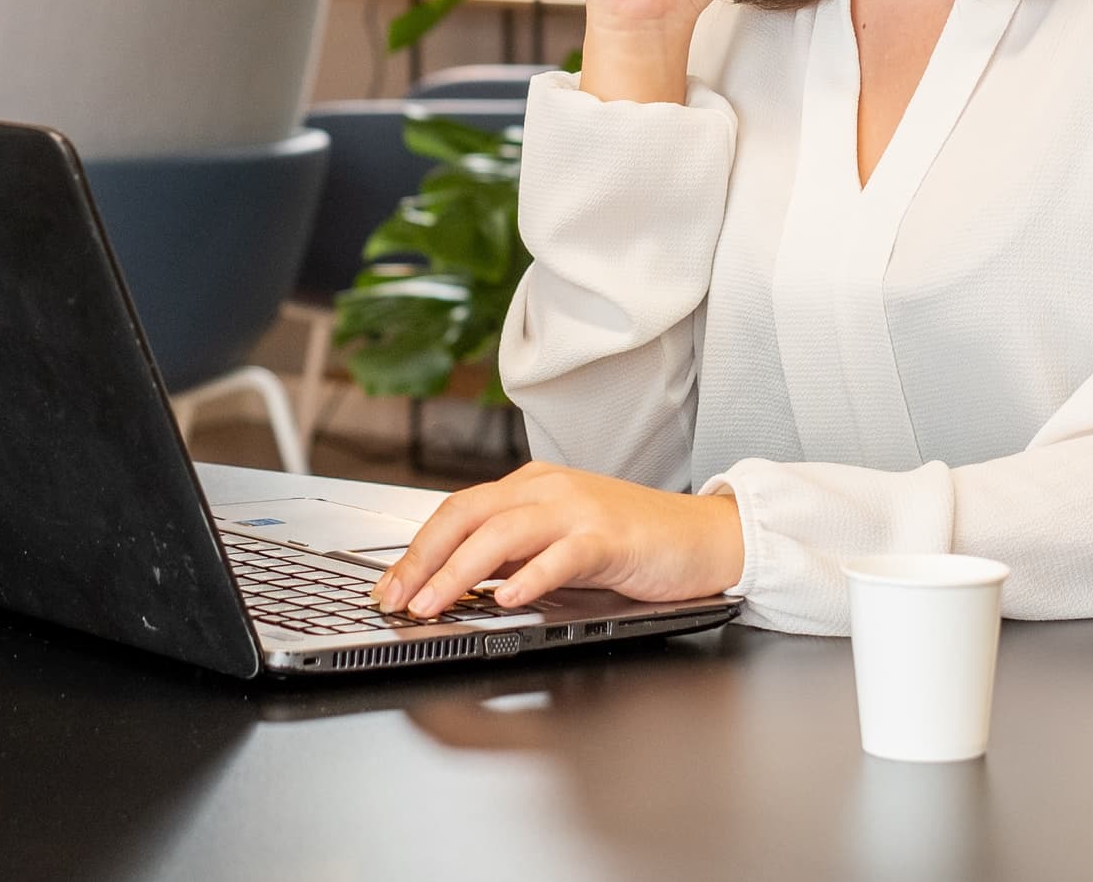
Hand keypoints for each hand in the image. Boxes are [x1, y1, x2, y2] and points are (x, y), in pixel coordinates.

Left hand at [370, 461, 744, 618]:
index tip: (388, 588)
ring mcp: (578, 511)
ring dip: (460, 572)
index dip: (416, 550)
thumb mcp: (559, 541)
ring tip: (434, 604)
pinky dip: (530, 577)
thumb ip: (514, 553)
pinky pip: (562, 555)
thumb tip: (457, 581)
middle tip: (395, 599)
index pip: (456, 511)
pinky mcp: (610, 539)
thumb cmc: (633, 543)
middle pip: (467, 515)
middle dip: (423, 560)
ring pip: (503, 533)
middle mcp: (547, 491)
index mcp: (530, 488)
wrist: (704, 536)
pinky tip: (508, 598)